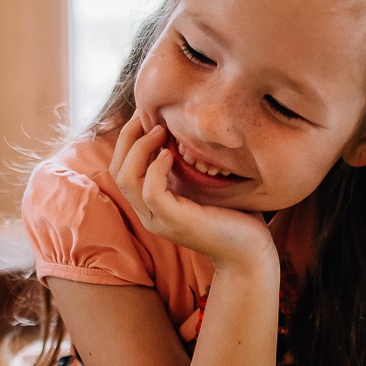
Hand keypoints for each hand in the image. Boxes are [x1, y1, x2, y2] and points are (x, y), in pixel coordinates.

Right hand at [110, 115, 276, 271]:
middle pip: (117, 170)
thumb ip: (184, 165)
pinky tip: (169, 154)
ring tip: (161, 131)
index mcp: (151, 203)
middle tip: (148, 116)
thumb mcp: (200, 183)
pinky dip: (156, 168)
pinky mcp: (174, 222)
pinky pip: (150, 191)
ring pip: (126, 179)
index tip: (146, 115)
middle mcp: (149, 213)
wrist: (249, 251)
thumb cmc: (232, 214)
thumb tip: (177, 128)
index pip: (121, 167)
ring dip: (140, 149)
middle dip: (128, 138)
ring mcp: (158, 220)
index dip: (128, 139)